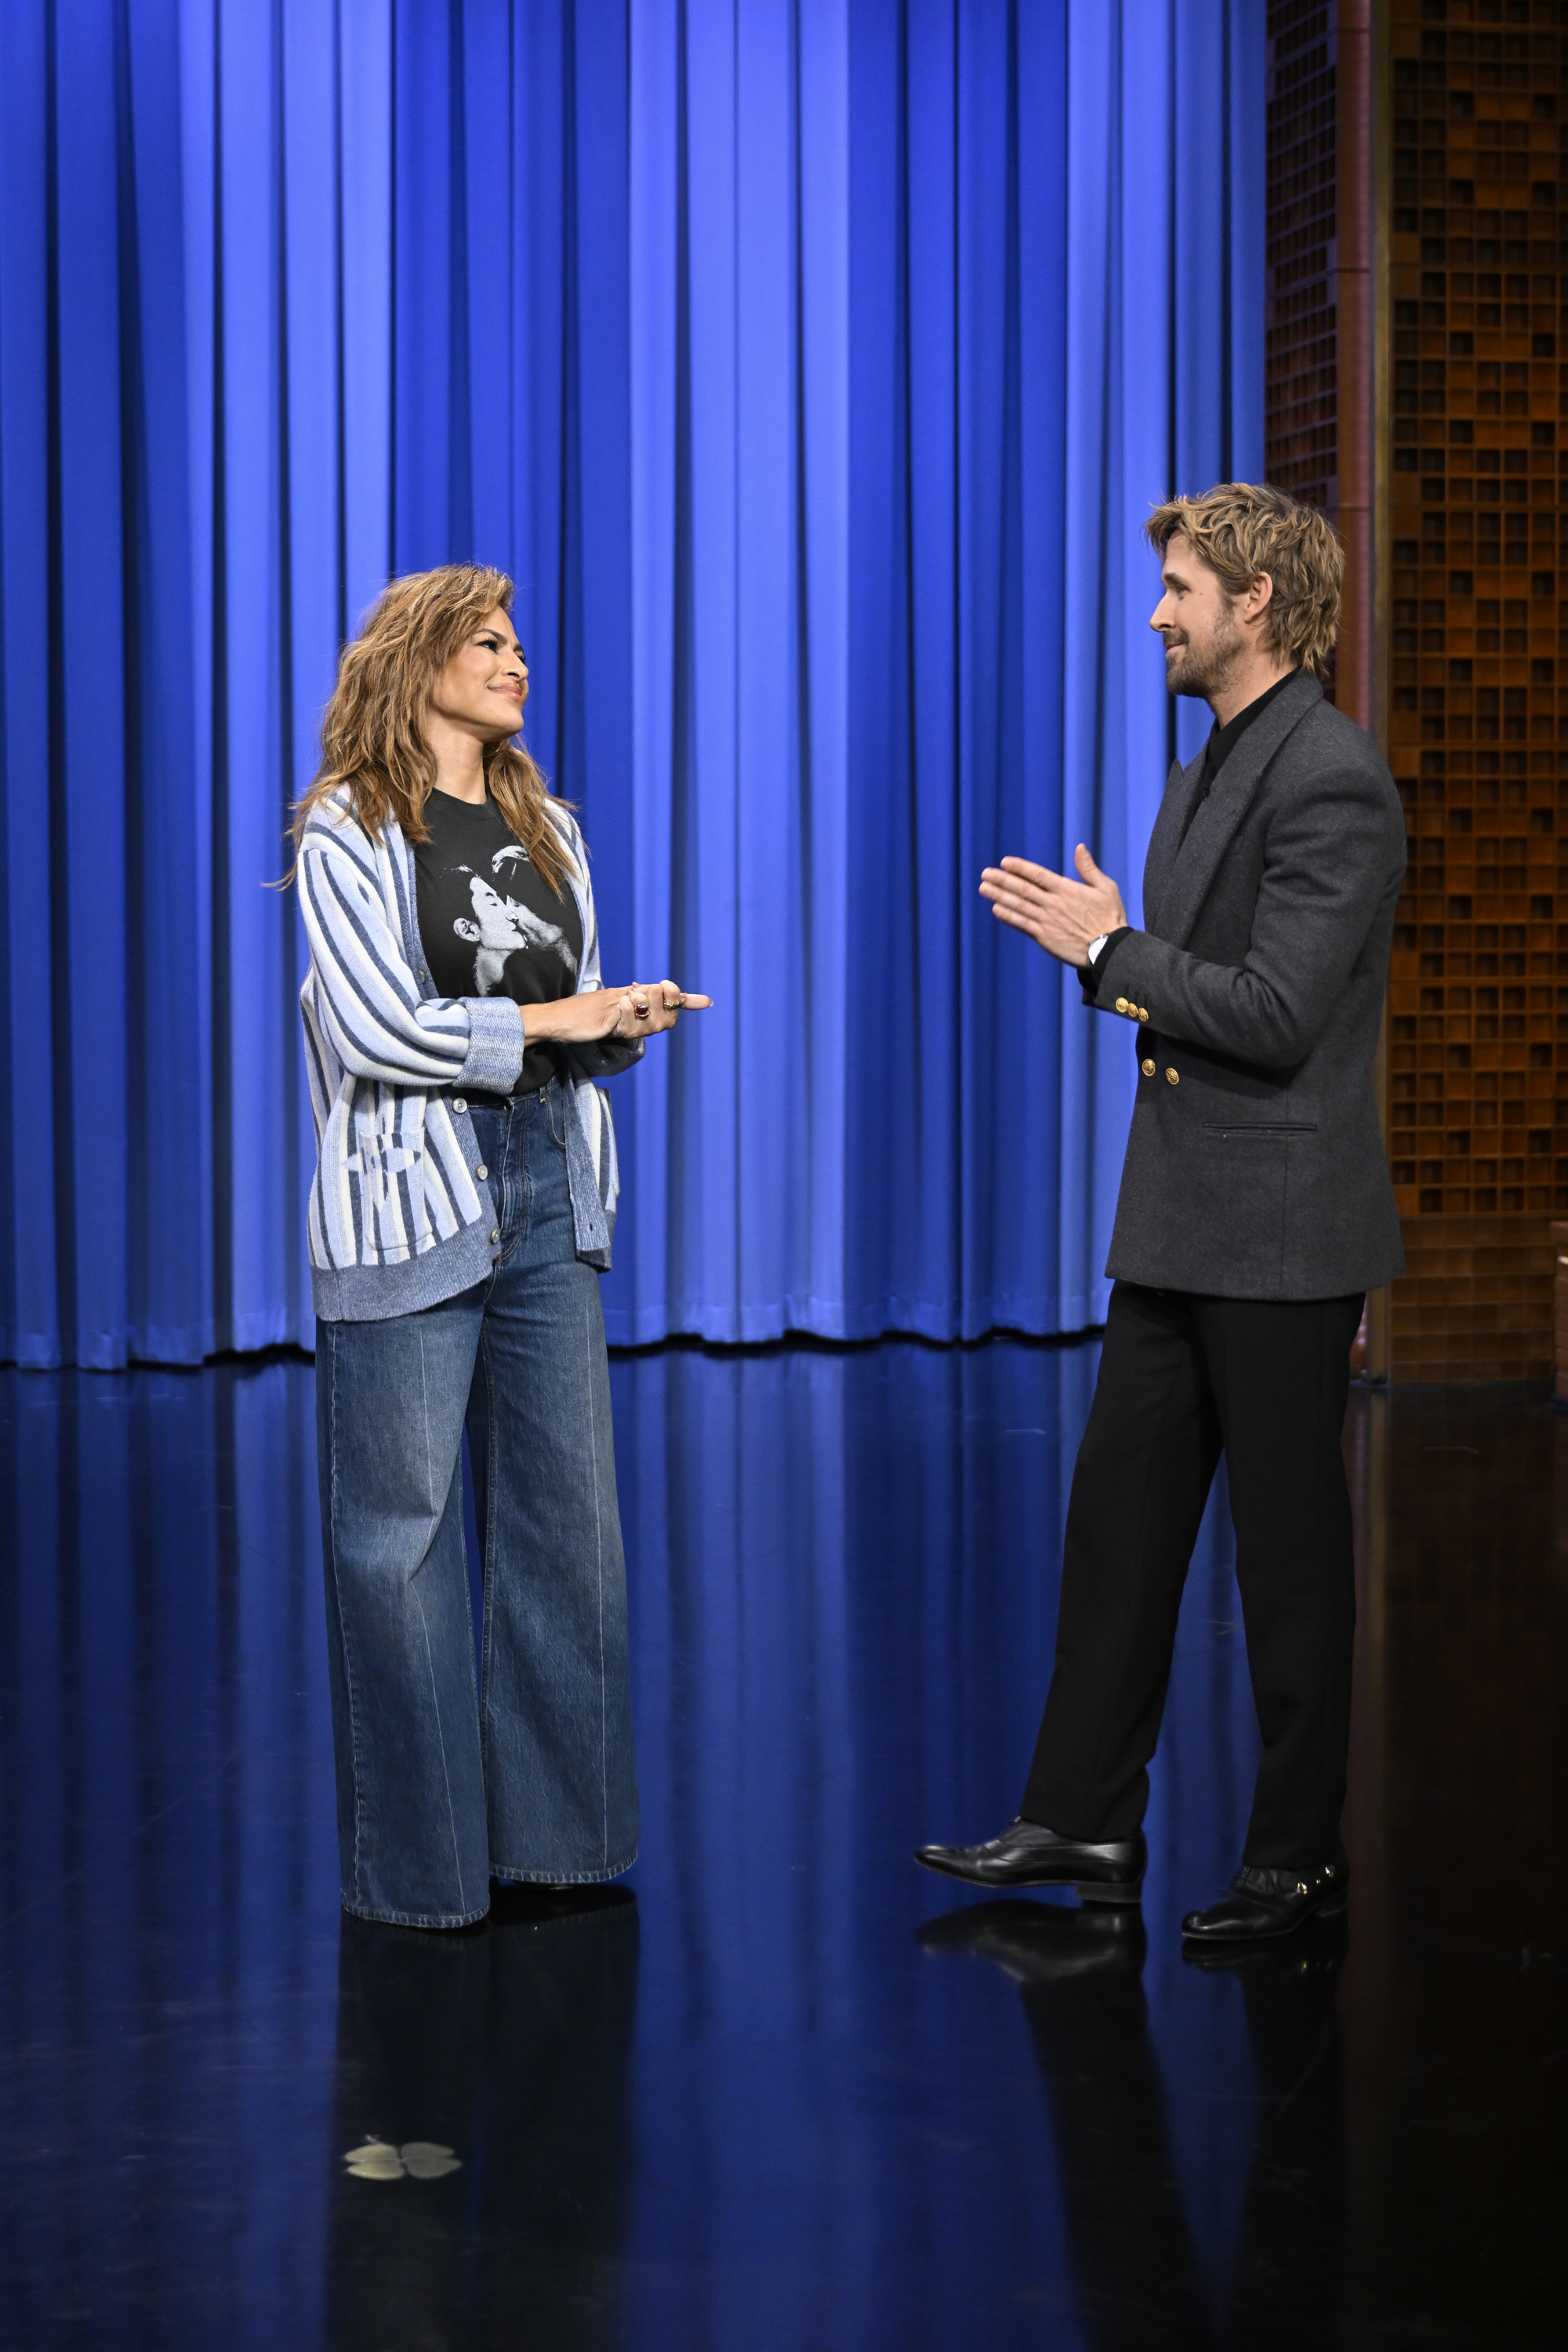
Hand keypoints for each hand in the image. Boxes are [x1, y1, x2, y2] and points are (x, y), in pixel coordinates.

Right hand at [521, 983, 712, 1045]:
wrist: (554, 1019)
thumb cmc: (580, 1019)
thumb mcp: (610, 1016)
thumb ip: (631, 1014)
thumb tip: (645, 1001)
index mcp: (628, 995)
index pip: (661, 994)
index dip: (684, 998)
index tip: (705, 1001)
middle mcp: (626, 996)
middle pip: (662, 1006)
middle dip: (661, 1014)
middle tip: (642, 1015)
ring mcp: (618, 1005)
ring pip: (650, 1014)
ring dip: (644, 1018)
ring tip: (624, 1015)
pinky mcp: (608, 1015)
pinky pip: (629, 1019)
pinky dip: (628, 1019)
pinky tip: (617, 1016)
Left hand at [608, 981, 712, 1038]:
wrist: (611, 1015)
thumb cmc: (636, 1004)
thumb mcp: (658, 996)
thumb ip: (681, 998)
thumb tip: (709, 1002)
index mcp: (671, 1015)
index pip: (673, 991)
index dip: (663, 986)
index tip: (655, 991)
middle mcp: (661, 1025)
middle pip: (655, 992)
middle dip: (644, 990)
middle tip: (636, 998)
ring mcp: (644, 1030)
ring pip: (641, 1000)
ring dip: (631, 996)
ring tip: (627, 1003)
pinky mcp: (627, 1032)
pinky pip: (625, 1007)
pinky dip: (620, 1003)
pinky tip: (619, 1008)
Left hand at [979, 845, 1127, 968]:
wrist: (1109, 948)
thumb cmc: (1110, 917)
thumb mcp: (1106, 887)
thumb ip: (1089, 868)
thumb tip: (1080, 847)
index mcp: (1067, 889)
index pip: (1038, 875)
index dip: (1020, 867)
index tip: (1004, 862)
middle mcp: (1053, 903)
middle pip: (1023, 888)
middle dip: (1002, 880)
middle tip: (985, 873)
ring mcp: (1047, 920)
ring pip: (1019, 905)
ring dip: (999, 895)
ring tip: (983, 887)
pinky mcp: (1045, 937)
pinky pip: (1022, 924)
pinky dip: (1008, 916)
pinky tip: (996, 909)